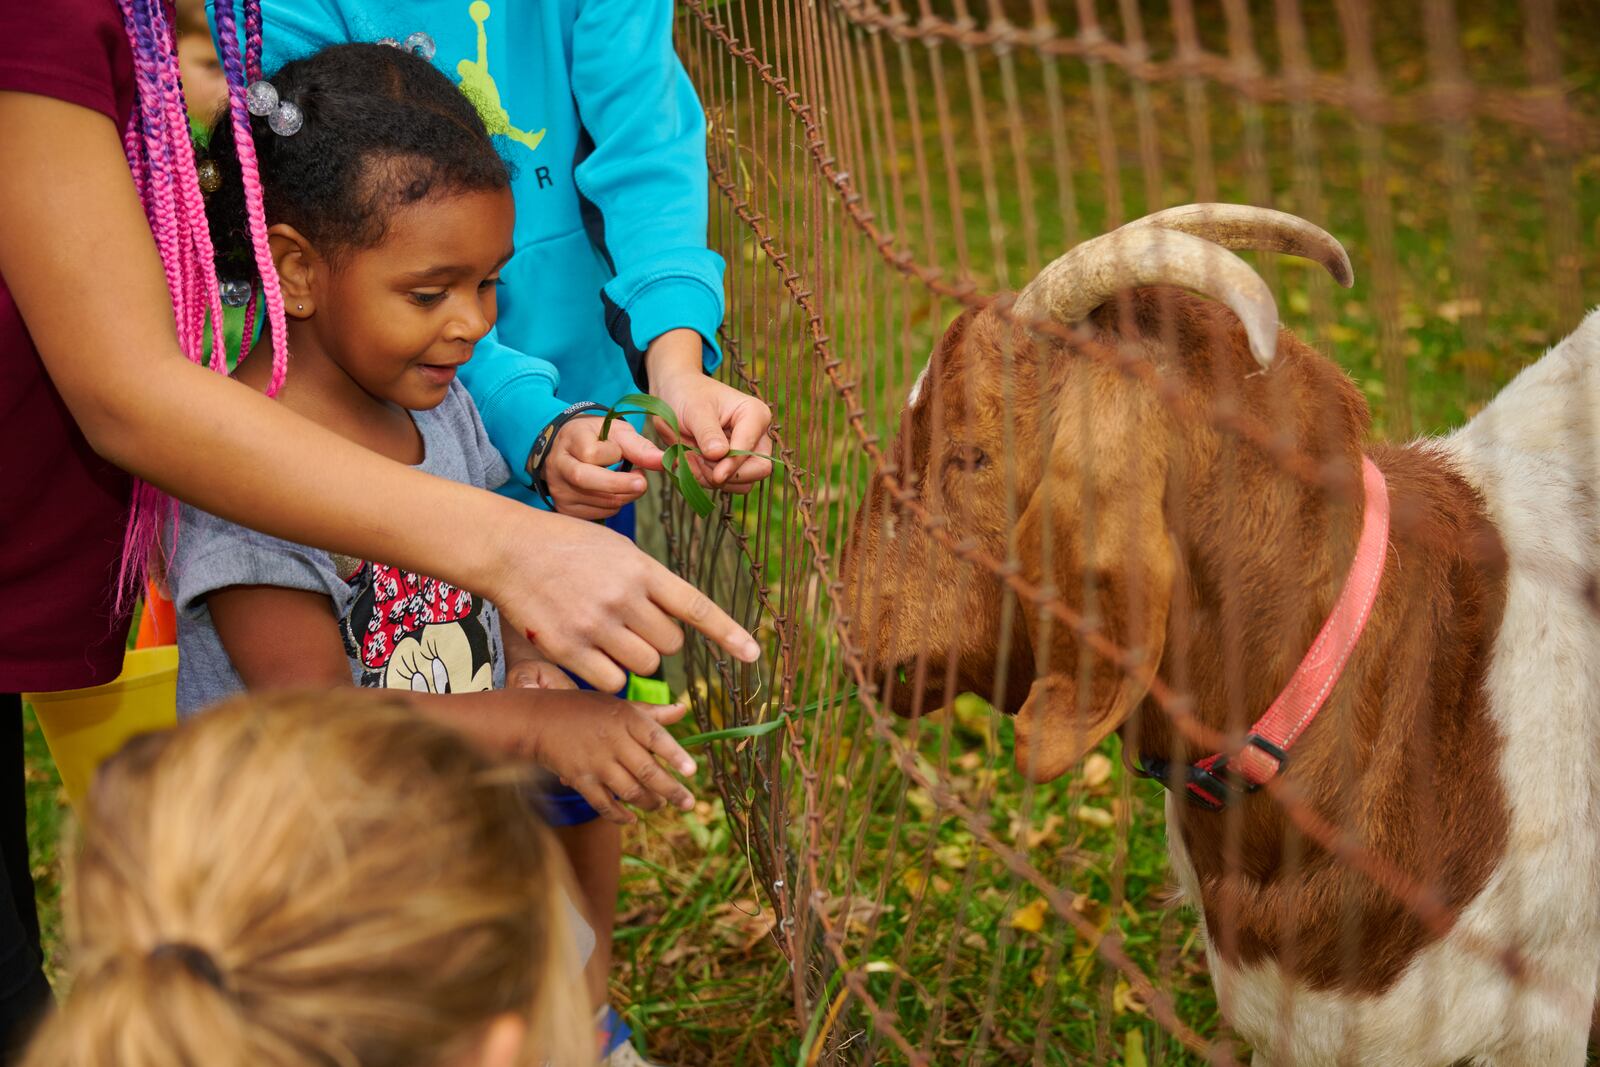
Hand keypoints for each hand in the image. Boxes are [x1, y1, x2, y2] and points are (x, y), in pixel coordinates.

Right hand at [487, 502, 760, 691]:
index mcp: (642, 568)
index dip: (728, 633)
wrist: (510, 549)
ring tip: (608, 634)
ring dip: (634, 659)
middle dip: (658, 640)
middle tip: (631, 622)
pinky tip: (590, 652)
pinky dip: (608, 675)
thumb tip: (677, 622)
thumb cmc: (568, 547)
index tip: (753, 654)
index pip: (695, 606)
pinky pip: (612, 681)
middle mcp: (624, 597)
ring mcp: (596, 624)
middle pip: (671, 645)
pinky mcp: (569, 648)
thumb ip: (649, 582)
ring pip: (645, 667)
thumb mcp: (618, 550)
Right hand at [526, 691, 697, 823]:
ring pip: (629, 790)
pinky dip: (619, 815)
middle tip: (689, 804)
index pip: (656, 738)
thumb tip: (683, 710)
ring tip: (661, 805)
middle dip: (672, 790)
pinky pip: (604, 803)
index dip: (676, 755)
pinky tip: (631, 818)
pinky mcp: (580, 779)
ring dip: (649, 802)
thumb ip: (652, 712)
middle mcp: (613, 741)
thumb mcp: (619, 704)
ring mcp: (596, 762)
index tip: (692, 771)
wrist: (539, 720)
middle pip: (648, 771)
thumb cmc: (585, 709)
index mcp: (626, 719)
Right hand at [542, 415, 664, 520]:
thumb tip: (663, 461)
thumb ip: (639, 446)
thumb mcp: (618, 433)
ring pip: (596, 500)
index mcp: (570, 439)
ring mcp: (559, 489)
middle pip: (585, 479)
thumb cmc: (598, 438)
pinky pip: (597, 513)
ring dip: (623, 495)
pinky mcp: (565, 508)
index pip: (592, 453)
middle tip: (642, 483)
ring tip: (631, 482)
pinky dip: (613, 505)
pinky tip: (614, 492)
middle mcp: (558, 465)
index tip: (623, 454)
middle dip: (620, 484)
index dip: (614, 455)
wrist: (572, 450)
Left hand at [647, 329, 773, 490]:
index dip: (734, 465)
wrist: (676, 394)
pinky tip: (689, 460)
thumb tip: (720, 455)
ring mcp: (746, 453)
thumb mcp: (695, 410)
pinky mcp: (732, 464)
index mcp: (755, 415)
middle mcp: (756, 436)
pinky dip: (704, 478)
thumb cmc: (687, 395)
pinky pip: (725, 484)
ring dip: (710, 477)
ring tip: (687, 456)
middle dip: (724, 473)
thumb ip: (708, 433)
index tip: (715, 475)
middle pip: (756, 472)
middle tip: (693, 460)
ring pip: (740, 483)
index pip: (755, 452)